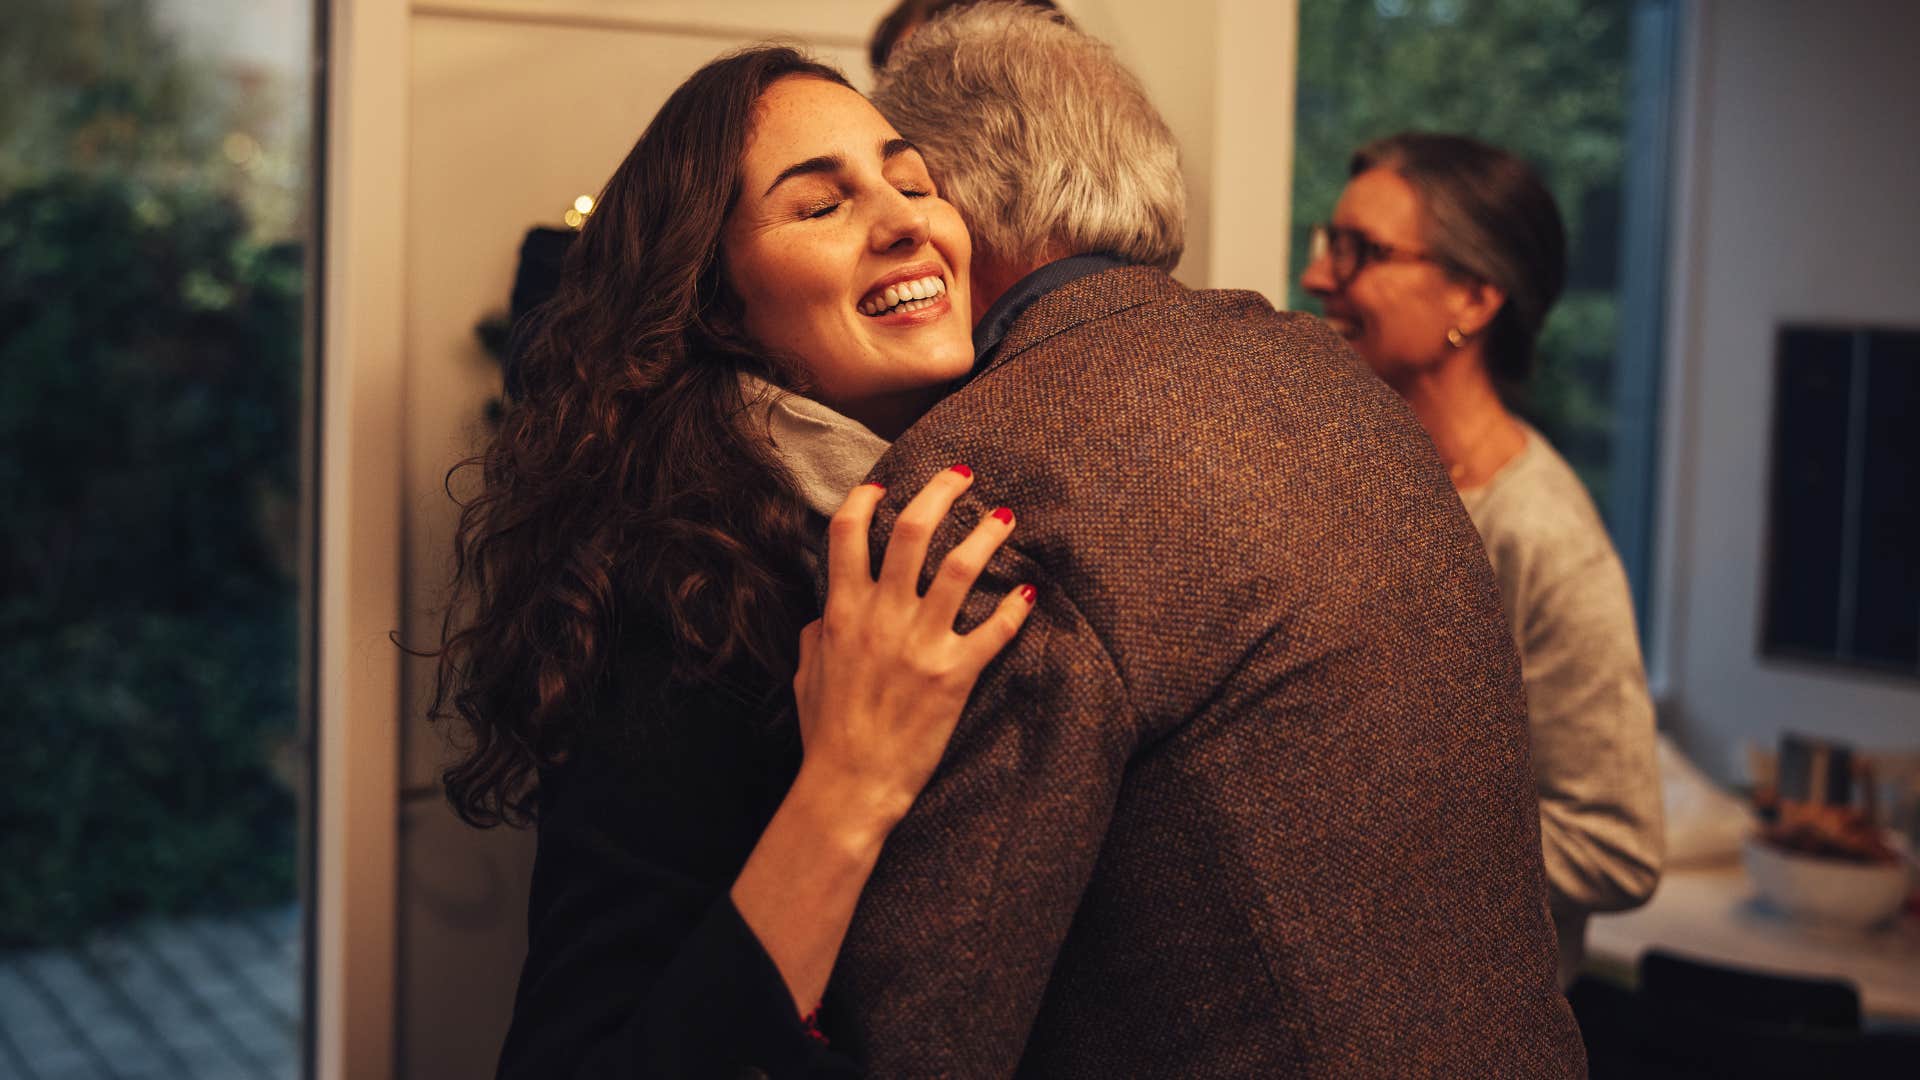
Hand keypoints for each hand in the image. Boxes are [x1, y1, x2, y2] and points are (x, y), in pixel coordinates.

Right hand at [791, 465, 1034, 840]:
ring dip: (988, 535)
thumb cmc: (826, 732)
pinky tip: (1029, 592)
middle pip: (912, 530)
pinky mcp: (954, 675)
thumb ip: (819, 631)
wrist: (849, 785)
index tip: (886, 485)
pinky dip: (1017, 608)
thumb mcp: (807, 672)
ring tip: (1006, 516)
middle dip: (941, 492)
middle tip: (962, 476)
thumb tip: (826, 611)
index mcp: (842, 611)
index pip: (848, 532)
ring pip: (961, 568)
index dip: (867, 498)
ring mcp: (920, 643)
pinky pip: (994, 631)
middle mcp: (882, 617)